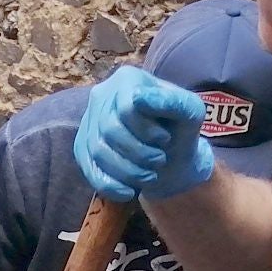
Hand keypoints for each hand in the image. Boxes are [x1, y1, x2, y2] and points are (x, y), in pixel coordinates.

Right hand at [74, 65, 214, 202]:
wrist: (169, 157)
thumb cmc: (180, 130)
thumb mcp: (190, 112)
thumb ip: (172, 101)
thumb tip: (137, 97)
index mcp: (127, 78)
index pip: (126, 108)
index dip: (147, 131)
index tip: (165, 139)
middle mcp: (101, 94)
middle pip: (110, 130)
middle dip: (138, 154)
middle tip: (159, 161)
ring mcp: (88, 121)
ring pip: (98, 152)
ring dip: (128, 171)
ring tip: (149, 176)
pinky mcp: (82, 147)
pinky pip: (88, 170)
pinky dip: (111, 186)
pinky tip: (129, 192)